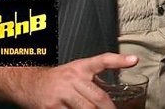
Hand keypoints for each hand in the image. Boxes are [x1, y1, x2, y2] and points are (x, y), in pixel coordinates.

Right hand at [9, 53, 137, 107]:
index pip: (102, 60)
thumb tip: (124, 74)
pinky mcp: (51, 108)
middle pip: (97, 98)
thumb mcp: (79, 69)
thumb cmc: (59, 78)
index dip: (119, 60)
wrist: (29, 83)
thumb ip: (98, 72)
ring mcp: (61, 95)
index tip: (134, 60)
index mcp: (81, 67)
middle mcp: (72, 79)